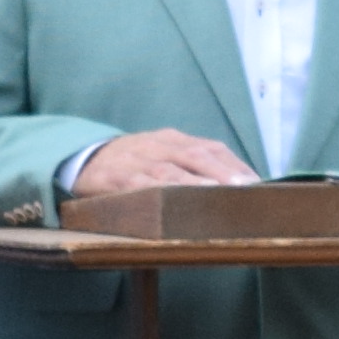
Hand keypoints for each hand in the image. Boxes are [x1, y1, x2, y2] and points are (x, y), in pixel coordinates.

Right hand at [74, 128, 258, 193]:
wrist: (81, 159)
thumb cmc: (132, 163)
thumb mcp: (162, 155)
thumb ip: (191, 166)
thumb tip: (234, 186)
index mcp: (172, 139)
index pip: (210, 147)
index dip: (234, 164)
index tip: (257, 183)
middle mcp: (157, 145)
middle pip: (196, 154)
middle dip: (223, 170)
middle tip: (245, 188)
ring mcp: (136, 161)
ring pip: (170, 169)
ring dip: (195, 181)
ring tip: (217, 192)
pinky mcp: (115, 178)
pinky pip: (139, 184)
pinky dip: (159, 190)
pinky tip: (174, 199)